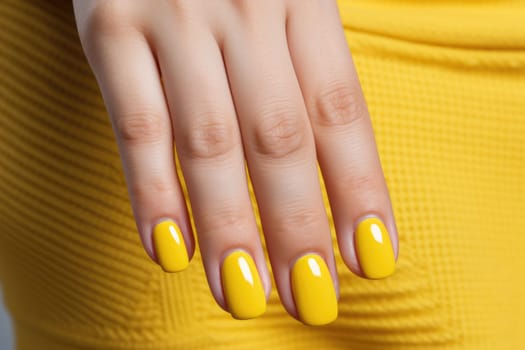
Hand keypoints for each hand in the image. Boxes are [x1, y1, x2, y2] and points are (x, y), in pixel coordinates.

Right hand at [73, 0, 397, 325]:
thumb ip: (302, 69)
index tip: (371, 258)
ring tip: (245, 295)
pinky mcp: (109, 25)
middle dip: (298, 226)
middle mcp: (245, 8)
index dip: (359, 190)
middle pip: (280, 137)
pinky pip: (136, 123)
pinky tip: (171, 251)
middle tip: (313, 297)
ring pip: (210, 142)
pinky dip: (152, 193)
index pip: (340, 111)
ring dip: (230, 228)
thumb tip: (328, 174)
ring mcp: (175, 17)